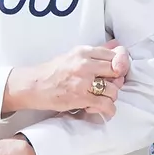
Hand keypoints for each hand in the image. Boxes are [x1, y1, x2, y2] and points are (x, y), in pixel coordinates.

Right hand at [4, 41, 131, 115]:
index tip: (117, 72)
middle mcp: (85, 64)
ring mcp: (83, 81)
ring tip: (103, 98)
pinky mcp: (81, 97)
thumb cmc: (53, 71)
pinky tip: (105, 110)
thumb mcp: (74, 55)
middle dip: (117, 81)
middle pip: (117, 71)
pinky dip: (109, 109)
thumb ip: (96, 53)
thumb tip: (116, 45)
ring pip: (114, 89)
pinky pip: (105, 104)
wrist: (33, 85)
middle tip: (109, 86)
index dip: (120, 65)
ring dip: (111, 97)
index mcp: (84, 52)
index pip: (114, 55)